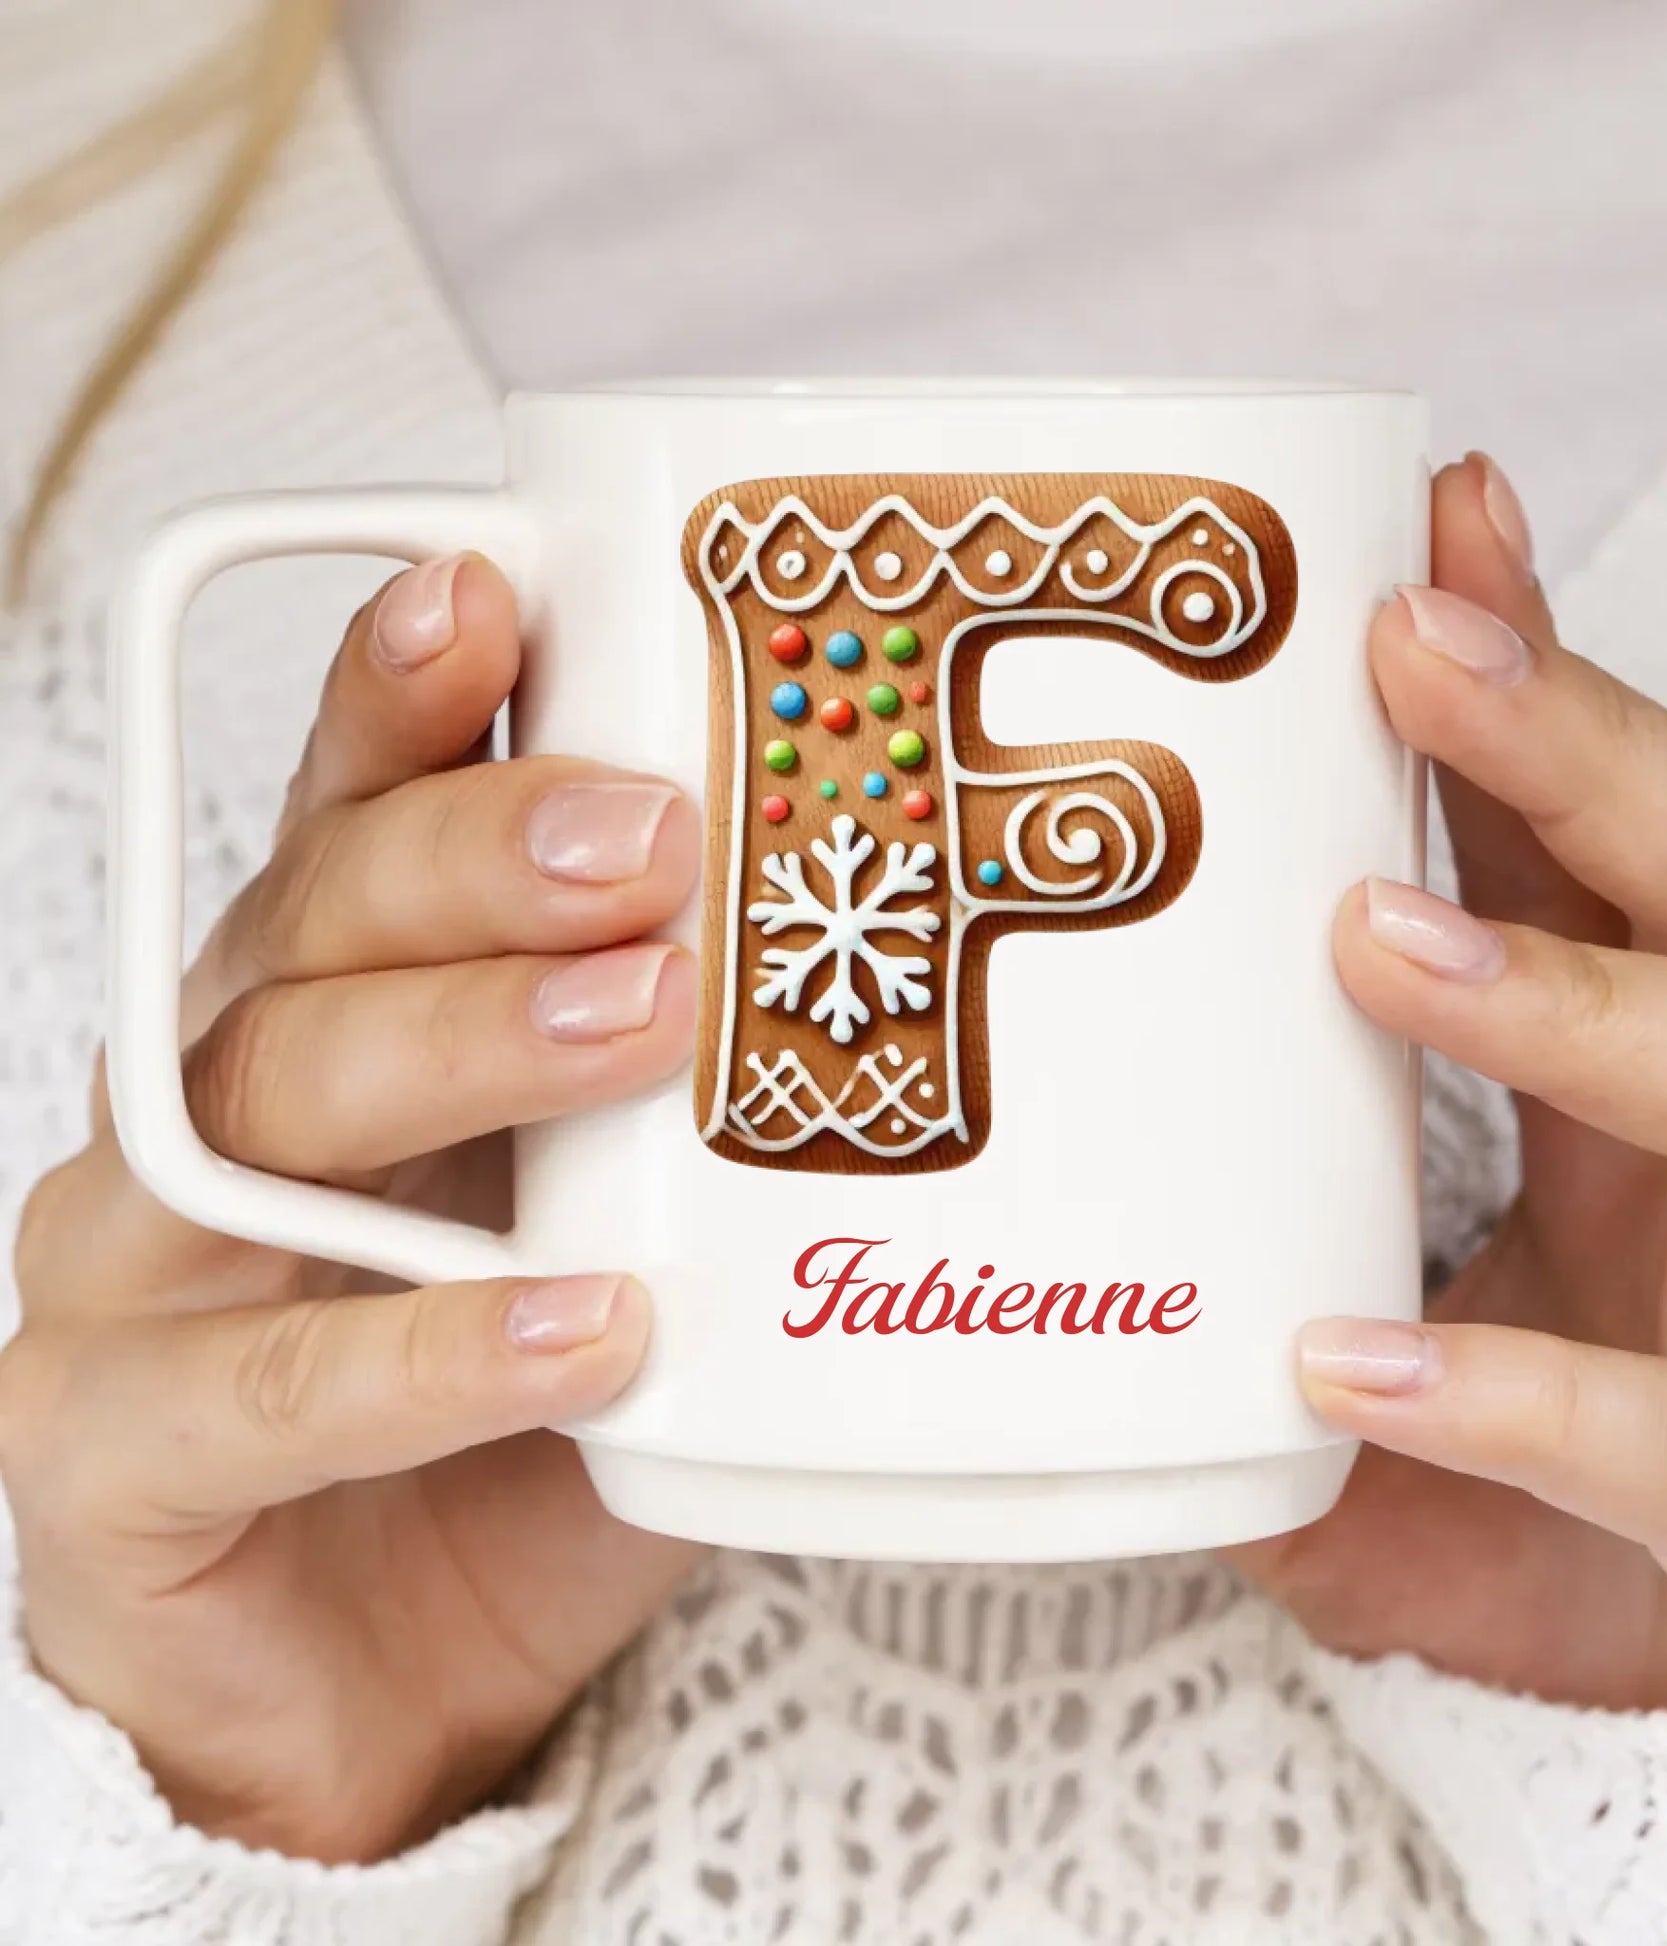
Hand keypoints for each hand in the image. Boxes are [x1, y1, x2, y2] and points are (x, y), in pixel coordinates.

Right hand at [1, 555, 702, 1859]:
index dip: (407, 699)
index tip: (499, 594)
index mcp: (330, 1014)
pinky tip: (584, 1325)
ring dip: (461, 1045)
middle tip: (654, 839)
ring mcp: (134, 1276)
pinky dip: (425, 1354)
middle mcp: (208, 1109)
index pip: (349, 821)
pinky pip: (257, 1389)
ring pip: (262, 1112)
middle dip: (480, 863)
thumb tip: (944, 956)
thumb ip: (711, 1089)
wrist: (404, 1678)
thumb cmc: (539, 1404)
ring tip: (646, 1025)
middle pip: (309, 930)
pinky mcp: (110, 1457)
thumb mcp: (638, 1213)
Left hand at [1235, 457, 1666, 1707]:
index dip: (1541, 671)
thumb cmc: (1539, 1463)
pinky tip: (1356, 1357)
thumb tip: (1038, 1104)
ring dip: (1576, 994)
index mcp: (1653, 1075)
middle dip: (1580, 746)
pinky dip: (1521, 1389)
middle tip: (1412, 641)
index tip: (1434, 518)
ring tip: (1377, 937)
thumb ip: (1261, 1182)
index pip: (1611, 832)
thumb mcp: (1382, 1268)